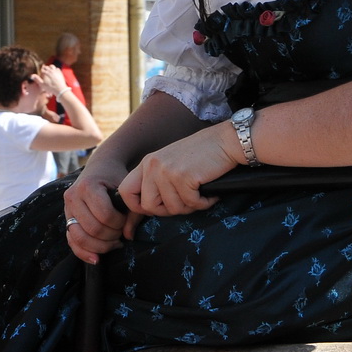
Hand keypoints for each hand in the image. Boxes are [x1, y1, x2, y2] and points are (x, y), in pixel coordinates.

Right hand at [34, 65, 68, 99]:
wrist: (60, 89)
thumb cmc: (50, 87)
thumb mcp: (42, 84)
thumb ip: (37, 79)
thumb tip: (31, 75)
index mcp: (45, 72)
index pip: (42, 69)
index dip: (41, 70)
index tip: (41, 73)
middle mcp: (50, 70)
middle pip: (46, 67)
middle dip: (45, 68)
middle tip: (44, 72)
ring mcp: (56, 70)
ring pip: (52, 66)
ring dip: (50, 67)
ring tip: (49, 71)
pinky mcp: (60, 72)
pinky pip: (57, 68)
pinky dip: (55, 69)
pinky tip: (54, 72)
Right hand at [64, 159, 135, 264]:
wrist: (100, 167)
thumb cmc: (115, 177)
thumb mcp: (125, 187)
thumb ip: (132, 211)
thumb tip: (128, 236)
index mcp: (87, 186)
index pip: (104, 215)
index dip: (119, 223)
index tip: (126, 220)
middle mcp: (73, 197)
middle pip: (92, 229)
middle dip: (111, 236)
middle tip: (121, 233)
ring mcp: (66, 209)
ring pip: (80, 238)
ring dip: (100, 246)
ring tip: (113, 243)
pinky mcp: (66, 219)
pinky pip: (71, 242)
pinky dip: (83, 252)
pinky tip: (97, 258)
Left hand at [118, 124, 240, 218]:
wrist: (225, 141)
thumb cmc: (202, 155)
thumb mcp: (170, 164)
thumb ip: (156, 181)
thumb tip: (148, 210)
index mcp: (147, 163)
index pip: (126, 192)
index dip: (139, 207)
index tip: (159, 207)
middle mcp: (152, 165)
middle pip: (149, 206)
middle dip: (169, 210)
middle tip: (186, 201)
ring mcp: (167, 171)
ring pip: (172, 208)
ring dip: (190, 206)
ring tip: (200, 193)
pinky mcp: (183, 177)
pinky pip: (191, 204)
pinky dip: (204, 202)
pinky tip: (210, 192)